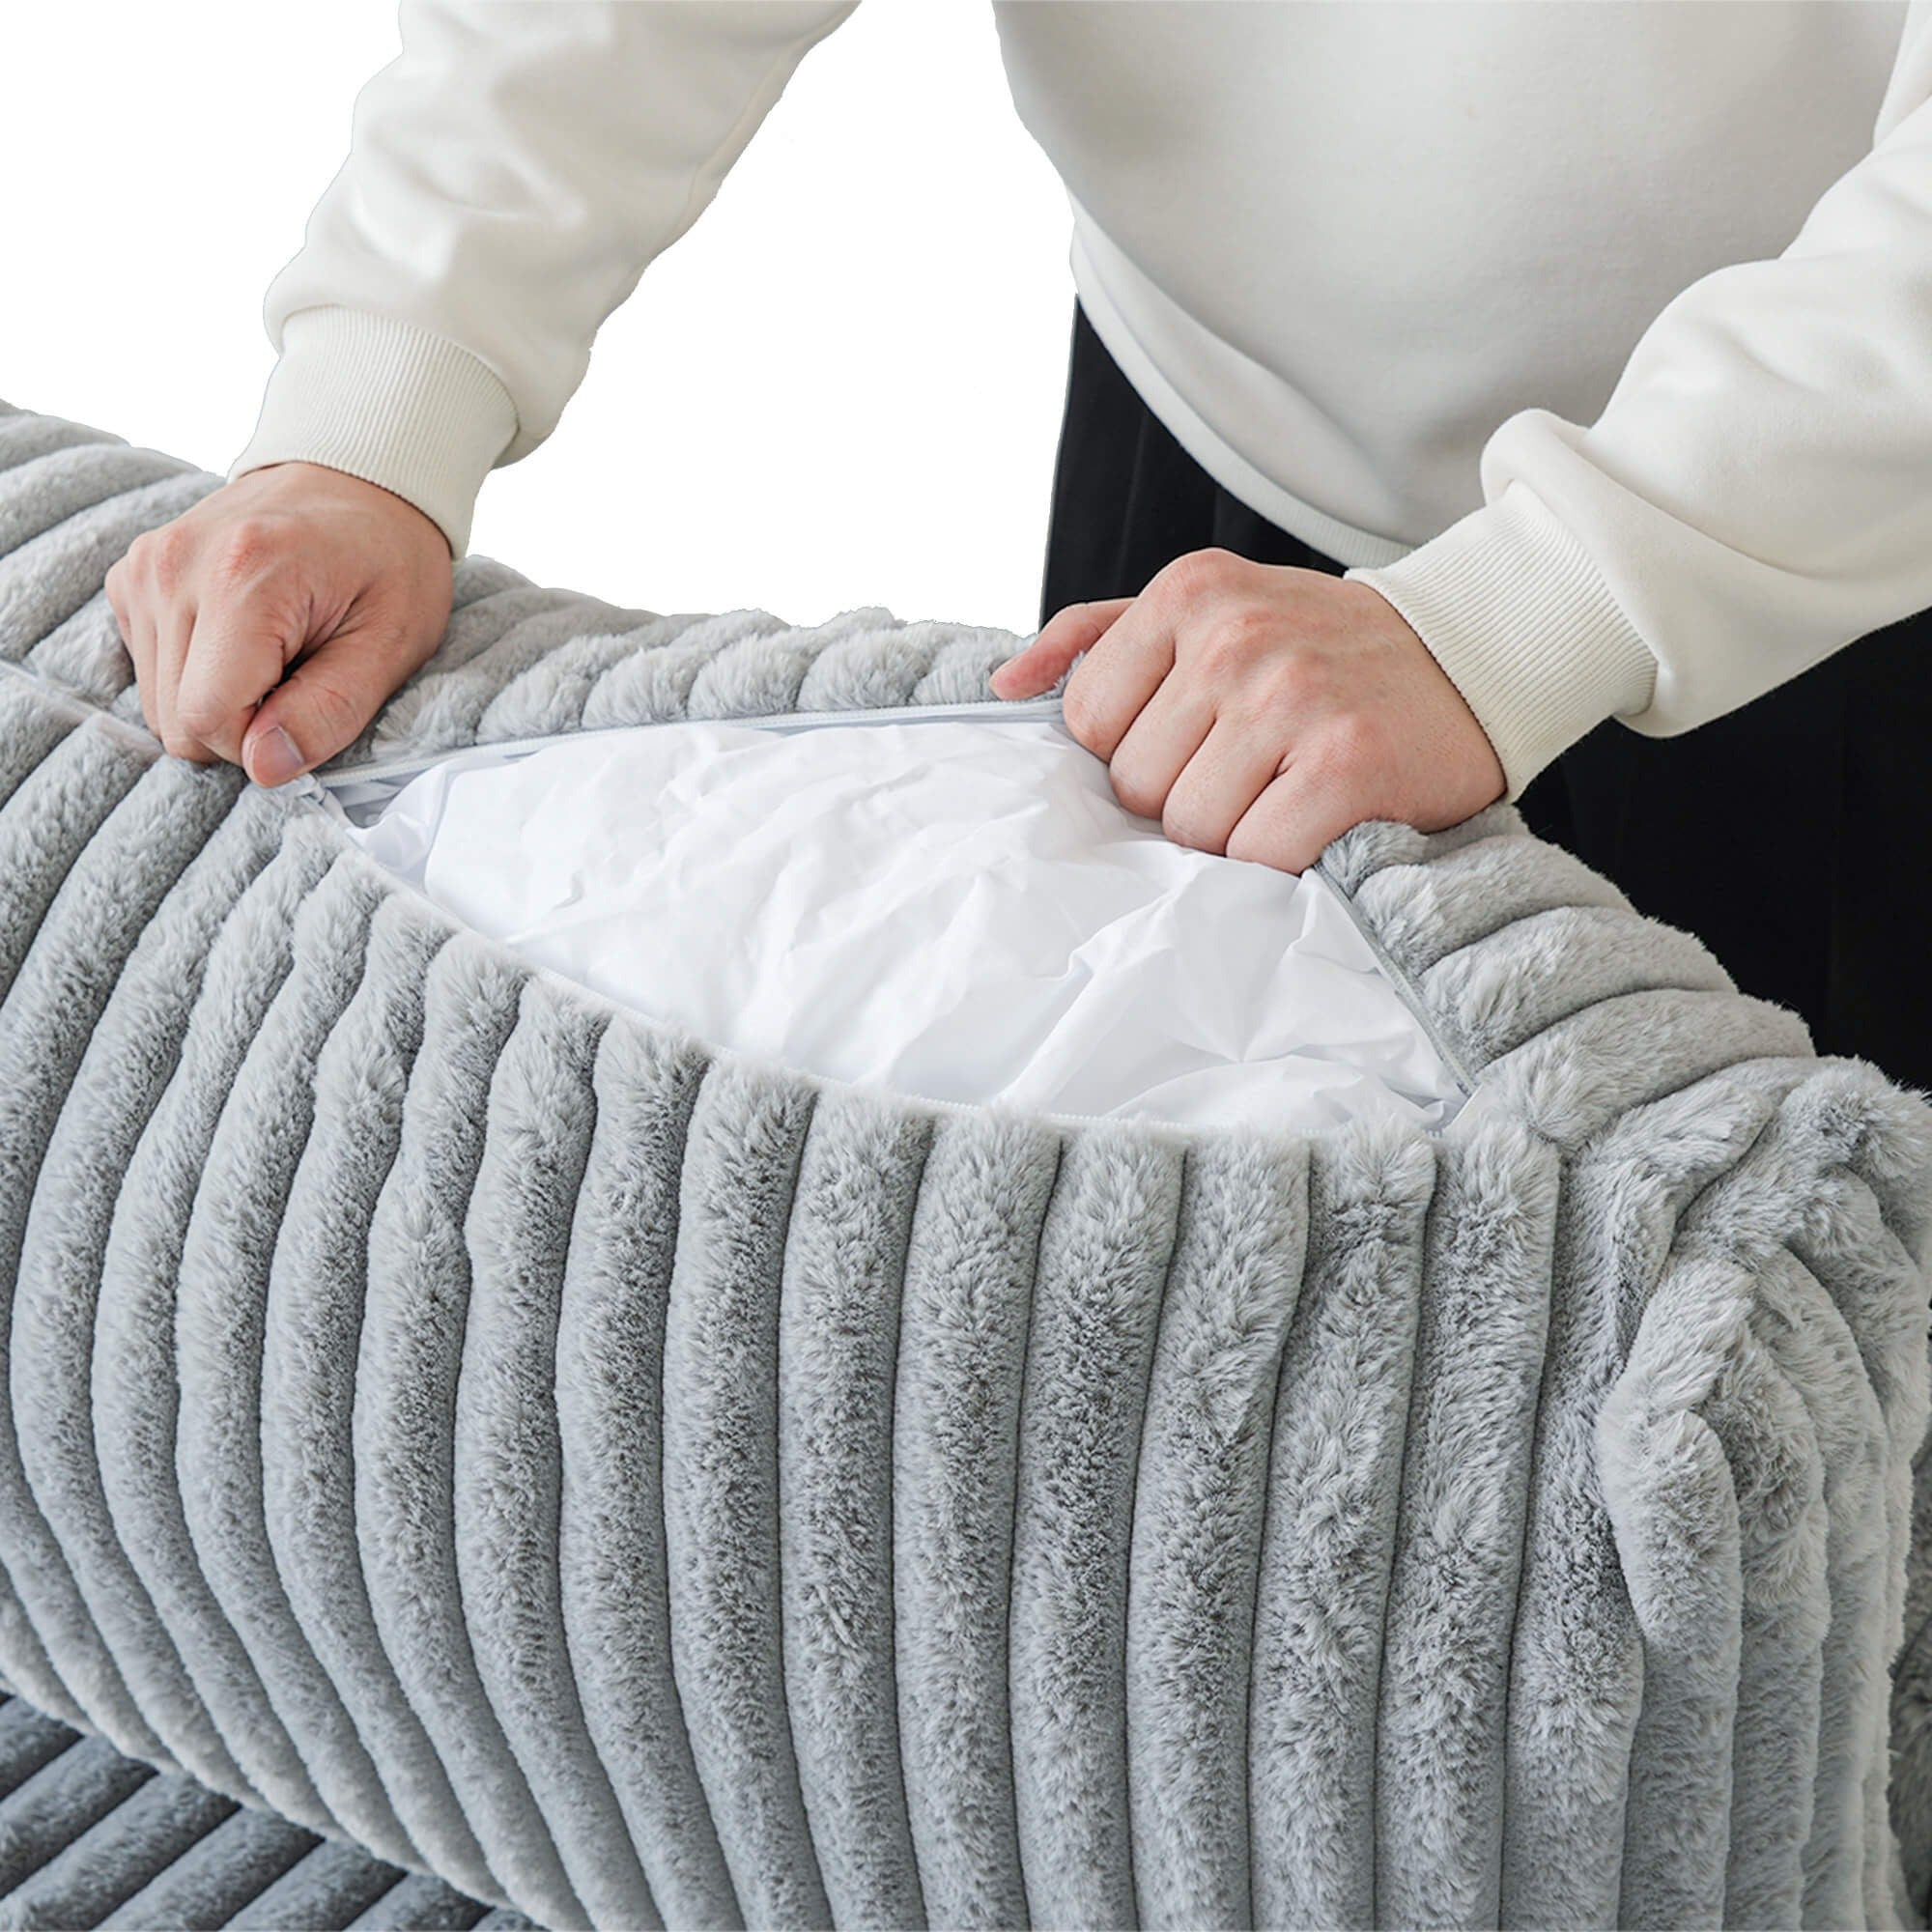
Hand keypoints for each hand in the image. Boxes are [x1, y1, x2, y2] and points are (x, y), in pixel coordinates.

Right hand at [106, 461, 453, 786]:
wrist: (358, 481)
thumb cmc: (388, 561)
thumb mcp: (392, 643)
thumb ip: (330, 710)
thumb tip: (264, 767)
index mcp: (242, 576)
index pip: (205, 719)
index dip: (258, 743)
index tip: (307, 706)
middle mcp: (174, 566)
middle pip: (174, 720)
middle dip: (241, 725)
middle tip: (299, 677)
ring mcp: (145, 567)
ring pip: (156, 703)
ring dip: (218, 698)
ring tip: (277, 651)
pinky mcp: (133, 576)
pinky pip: (150, 668)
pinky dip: (197, 672)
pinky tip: (244, 638)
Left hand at [990, 548, 1505, 872]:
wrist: (1474, 655)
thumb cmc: (1324, 648)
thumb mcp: (1210, 609)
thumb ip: (1097, 635)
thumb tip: (1004, 685)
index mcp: (1187, 593)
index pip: (1088, 725)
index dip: (1136, 754)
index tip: (1198, 741)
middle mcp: (1234, 636)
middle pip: (1135, 786)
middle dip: (1183, 798)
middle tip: (1253, 769)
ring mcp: (1291, 698)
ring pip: (1191, 830)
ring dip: (1234, 834)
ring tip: (1287, 791)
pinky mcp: (1346, 764)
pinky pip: (1258, 857)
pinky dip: (1282, 860)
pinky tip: (1319, 820)